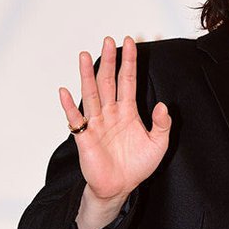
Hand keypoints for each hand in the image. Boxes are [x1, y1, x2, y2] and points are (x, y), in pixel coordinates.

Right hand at [59, 36, 170, 202]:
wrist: (120, 187)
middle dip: (108, 61)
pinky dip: (69, 107)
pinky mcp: (85, 138)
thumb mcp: (158, 144)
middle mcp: (110, 113)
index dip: (129, 62)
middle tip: (107, 40)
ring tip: (84, 55)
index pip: (128, 81)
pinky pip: (76, 120)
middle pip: (108, 82)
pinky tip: (64, 92)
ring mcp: (96, 124)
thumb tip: (163, 105)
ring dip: (86, 75)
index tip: (130, 43)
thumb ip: (163, 124)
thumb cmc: (137, 166)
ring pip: (91, 94)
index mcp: (127, 112)